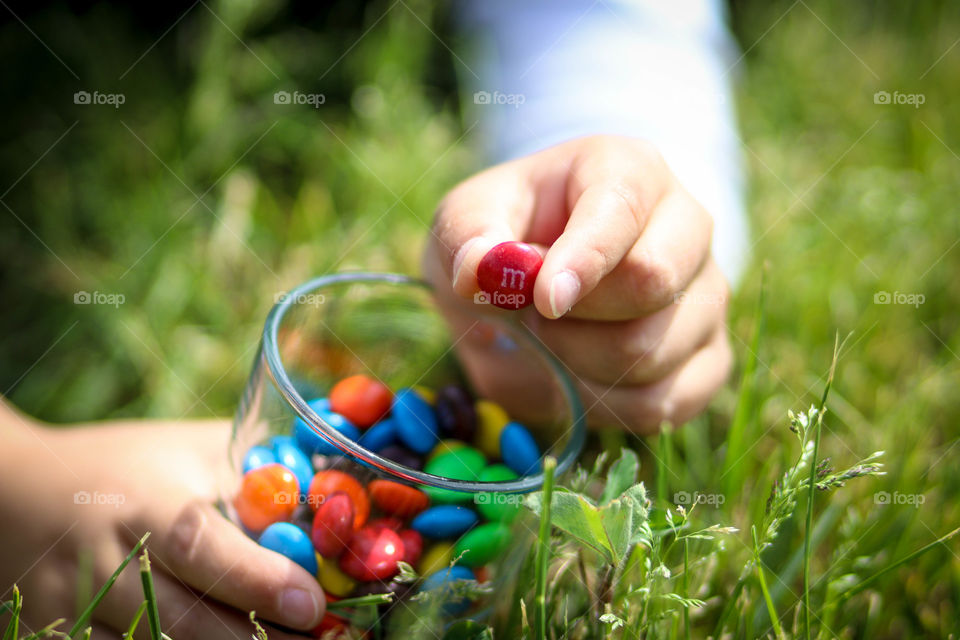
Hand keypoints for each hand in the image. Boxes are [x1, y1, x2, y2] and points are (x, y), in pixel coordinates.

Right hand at [0, 403, 324, 638]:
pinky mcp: (59, 637)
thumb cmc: (126, 464)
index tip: (311, 604)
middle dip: (256, 639)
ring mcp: (75, 608)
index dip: (255, 579)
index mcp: (143, 502)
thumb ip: (253, 470)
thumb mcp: (188, 450)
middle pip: (180, 619)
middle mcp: (104, 559)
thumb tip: (332, 494)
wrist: (15, 493)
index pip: (199, 544)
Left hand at [424, 135, 731, 432]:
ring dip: (578, 364)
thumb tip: (479, 270)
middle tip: (533, 316)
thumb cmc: (506, 237)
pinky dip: (603, 407)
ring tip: (554, 340)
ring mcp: (708, 295)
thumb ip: (468, 237)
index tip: (543, 301)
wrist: (534, 285)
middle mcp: (687, 226)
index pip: (622, 209)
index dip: (583, 259)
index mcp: (629, 171)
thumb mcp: (468, 220)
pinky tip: (579, 379)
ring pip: (652, 352)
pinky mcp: (709, 358)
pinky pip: (661, 403)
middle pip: (652, 281)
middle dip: (574, 316)